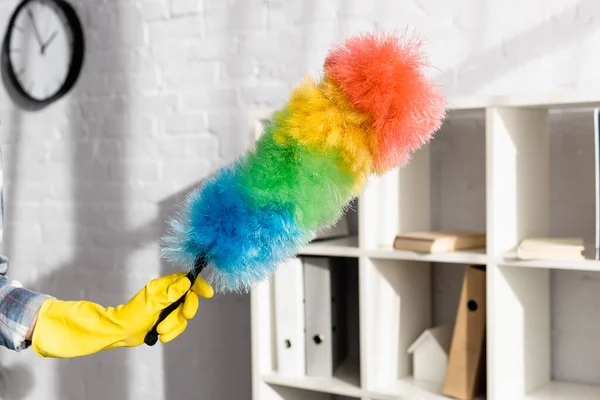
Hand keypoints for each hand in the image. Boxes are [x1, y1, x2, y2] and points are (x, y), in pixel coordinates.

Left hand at [30, 272, 212, 357]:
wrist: (121, 332)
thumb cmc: (132, 315)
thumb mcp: (153, 303)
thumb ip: (171, 293)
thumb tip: (187, 281)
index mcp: (163, 286)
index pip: (185, 280)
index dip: (198, 285)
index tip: (208, 294)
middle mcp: (167, 296)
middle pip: (188, 299)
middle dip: (187, 309)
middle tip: (185, 315)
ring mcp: (167, 309)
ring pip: (183, 316)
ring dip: (174, 325)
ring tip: (160, 330)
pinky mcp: (166, 321)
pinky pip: (178, 326)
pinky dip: (172, 332)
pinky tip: (161, 335)